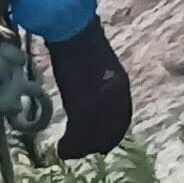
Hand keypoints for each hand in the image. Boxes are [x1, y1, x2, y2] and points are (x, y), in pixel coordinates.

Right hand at [45, 26, 133, 159]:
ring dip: (81, 148)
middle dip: (97, 143)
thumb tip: (89, 102)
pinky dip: (70, 146)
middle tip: (81, 150)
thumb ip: (99, 86)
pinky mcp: (84, 109)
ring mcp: (102, 105)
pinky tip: (62, 148)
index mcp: (122, 86)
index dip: (110, 133)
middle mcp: (117, 99)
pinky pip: (79, 137)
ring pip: (95, 138)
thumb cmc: (80, 41)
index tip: (100, 143)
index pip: (122, 118)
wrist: (73, 32)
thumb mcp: (97, 66)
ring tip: (67, 150)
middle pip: (110, 132)